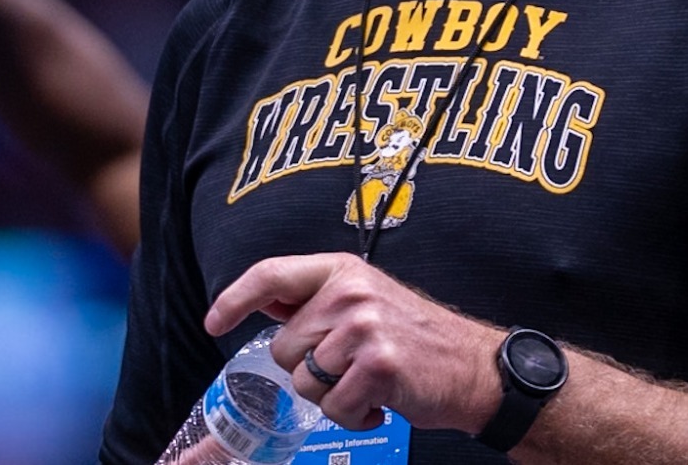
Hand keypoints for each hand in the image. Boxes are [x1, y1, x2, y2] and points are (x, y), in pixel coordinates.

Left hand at [206, 253, 500, 434]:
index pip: (271, 274)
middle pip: (284, 348)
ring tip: (368, 382)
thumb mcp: (365, 299)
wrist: (472, 366)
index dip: (235, 299)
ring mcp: (365, 327)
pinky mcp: (378, 365)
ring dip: (333, 397)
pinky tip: (381, 400)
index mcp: (342, 271)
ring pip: (305, 383)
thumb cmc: (415, 337)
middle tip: (350, 367)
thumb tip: (260, 300)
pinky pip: (334, 407)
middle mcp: (350, 292)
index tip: (215, 322)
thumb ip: (315, 299)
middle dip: (309, 370)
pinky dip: (354, 416)